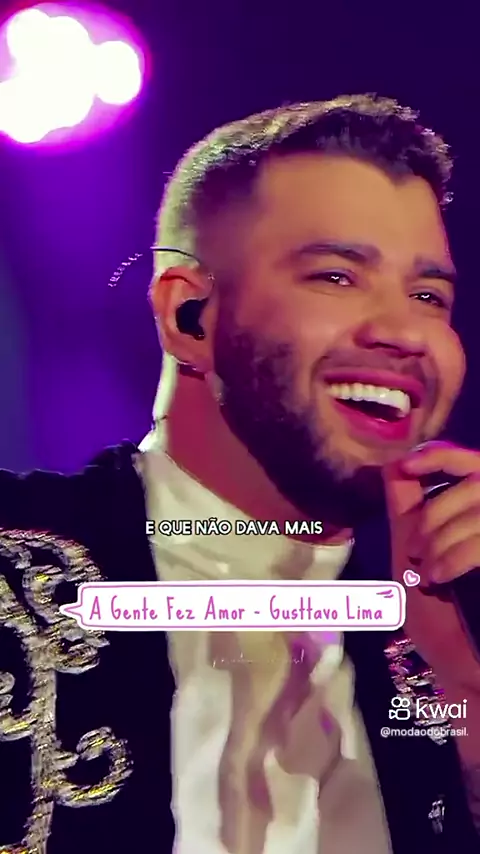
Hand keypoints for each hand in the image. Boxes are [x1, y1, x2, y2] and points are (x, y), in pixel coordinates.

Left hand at [383, 442, 479, 696]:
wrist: (462, 674)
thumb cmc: (438, 618)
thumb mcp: (410, 557)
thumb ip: (407, 508)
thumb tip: (393, 461)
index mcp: (478, 514)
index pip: (471, 463)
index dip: (442, 454)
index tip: (408, 463)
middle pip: (473, 485)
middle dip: (434, 515)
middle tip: (418, 552)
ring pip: (479, 509)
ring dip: (442, 538)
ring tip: (430, 574)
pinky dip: (458, 553)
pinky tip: (441, 577)